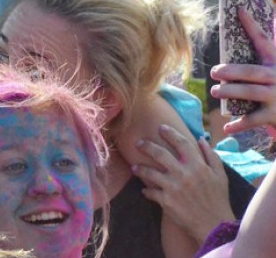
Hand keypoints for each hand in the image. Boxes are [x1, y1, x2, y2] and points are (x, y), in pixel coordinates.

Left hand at [133, 123, 234, 242]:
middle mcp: (184, 174)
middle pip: (160, 153)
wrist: (215, 226)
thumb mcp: (220, 176)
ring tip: (134, 167)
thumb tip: (201, 139)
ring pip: (150, 172)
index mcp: (198, 166)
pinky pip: (150, 192)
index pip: (182, 143)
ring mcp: (173, 187)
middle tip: (138, 143)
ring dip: (140, 168)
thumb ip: (211, 156)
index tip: (161, 127)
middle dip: (146, 146)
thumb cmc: (218, 199)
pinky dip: (146, 191)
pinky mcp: (166, 201)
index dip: (170, 133)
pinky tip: (144, 190)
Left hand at [211, 7, 275, 137]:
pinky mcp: (275, 116)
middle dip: (232, 71)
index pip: (264, 40)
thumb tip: (240, 19)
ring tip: (214, 91)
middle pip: (253, 72)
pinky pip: (254, 120)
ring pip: (251, 94)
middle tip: (214, 72)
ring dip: (231, 93)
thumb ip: (260, 50)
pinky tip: (226, 127)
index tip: (239, 10)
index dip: (252, 25)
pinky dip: (239, 125)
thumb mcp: (273, 65)